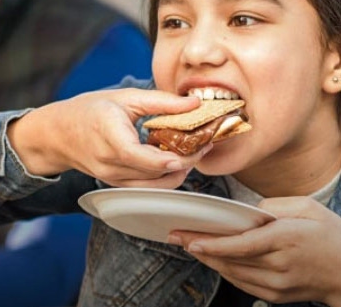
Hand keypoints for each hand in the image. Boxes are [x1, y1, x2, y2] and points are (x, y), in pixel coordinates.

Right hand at [8, 88, 210, 187]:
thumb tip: (194, 104)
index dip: (178, 157)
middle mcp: (110, 165)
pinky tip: (172, 158)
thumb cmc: (87, 111)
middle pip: (159, 176)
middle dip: (188, 162)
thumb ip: (160, 102)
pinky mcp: (114, 185)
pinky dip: (164, 176)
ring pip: (156, 186)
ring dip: (179, 171)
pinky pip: (146, 186)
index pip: (148, 159)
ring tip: (193, 150)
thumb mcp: (123, 98)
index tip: (202, 144)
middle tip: (206, 143)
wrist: (57, 133)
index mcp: (111, 138)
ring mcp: (111, 179)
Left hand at [168, 196, 340, 304]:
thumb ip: (273, 207)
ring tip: (188, 245)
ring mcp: (278, 284)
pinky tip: (211, 259)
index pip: (241, 244)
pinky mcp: (276, 295)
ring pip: (233, 273)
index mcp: (285, 239)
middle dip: (200, 248)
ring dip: (208, 260)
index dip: (213, 244)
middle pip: (230, 259)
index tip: (191, 239)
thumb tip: (246, 213)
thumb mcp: (306, 208)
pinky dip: (224, 270)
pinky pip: (242, 283)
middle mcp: (279, 265)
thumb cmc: (329, 234)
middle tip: (176, 236)